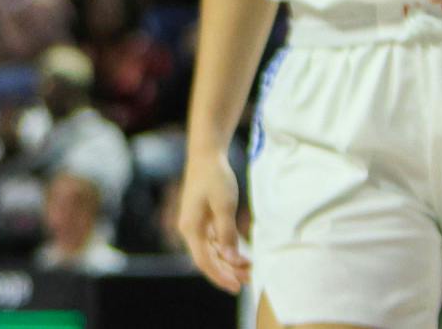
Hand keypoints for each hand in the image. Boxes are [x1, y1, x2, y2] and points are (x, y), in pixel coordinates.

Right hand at [177, 149, 249, 292]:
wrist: (206, 155)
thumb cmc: (214, 178)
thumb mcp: (224, 205)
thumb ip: (226, 233)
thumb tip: (229, 258)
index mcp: (190, 227)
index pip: (203, 261)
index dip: (220, 276)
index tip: (238, 287)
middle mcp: (190, 229)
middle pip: (207, 259)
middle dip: (228, 271)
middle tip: (251, 279)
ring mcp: (196, 225)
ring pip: (212, 252)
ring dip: (229, 262)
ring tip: (250, 268)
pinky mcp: (203, 219)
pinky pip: (214, 242)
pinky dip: (228, 251)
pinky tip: (243, 254)